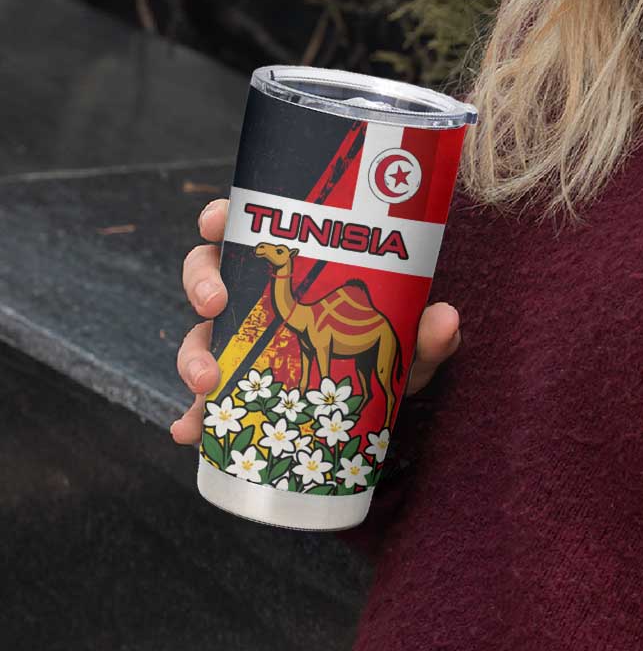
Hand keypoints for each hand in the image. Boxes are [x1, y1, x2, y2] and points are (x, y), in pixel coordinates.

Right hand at [169, 198, 461, 442]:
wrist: (374, 397)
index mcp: (289, 266)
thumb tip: (446, 319)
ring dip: (193, 355)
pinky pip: (206, 398)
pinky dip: (193, 415)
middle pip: (208, 274)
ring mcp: (243, 341)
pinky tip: (188, 431)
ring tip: (207, 382)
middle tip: (216, 304)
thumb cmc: (385, 349)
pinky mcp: (239, 385)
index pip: (246, 228)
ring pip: (201, 334)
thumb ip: (426, 332)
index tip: (217, 222)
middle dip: (202, 285)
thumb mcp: (407, 340)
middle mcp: (256, 297)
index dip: (221, 219)